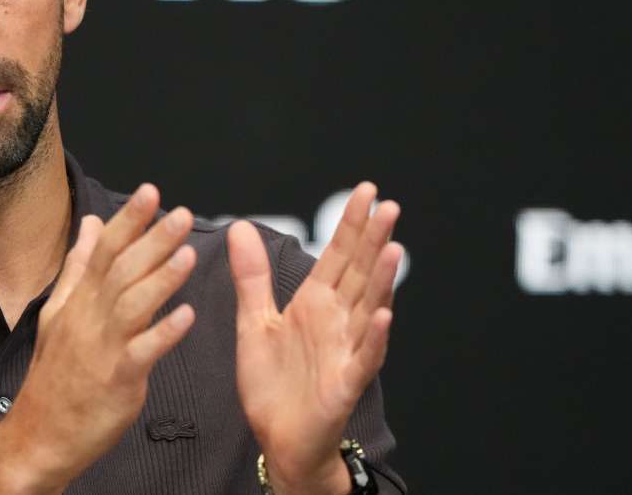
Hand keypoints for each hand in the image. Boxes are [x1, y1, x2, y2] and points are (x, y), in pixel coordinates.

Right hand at [0, 185, 197, 493]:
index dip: (128, 220)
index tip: (151, 192)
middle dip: (152, 240)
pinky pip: (142, 352)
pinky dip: (164, 333)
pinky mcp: (116, 380)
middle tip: (181, 214)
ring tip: (187, 254)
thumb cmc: (55, 376)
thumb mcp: (58, 314)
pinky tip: (187, 316)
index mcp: (79, 301)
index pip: (104, 250)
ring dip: (161, 278)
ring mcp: (101, 348)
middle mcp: (89, 318)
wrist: (40, 435)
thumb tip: (91, 225)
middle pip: (121, 270)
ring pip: (132, 305)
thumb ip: (79, 267)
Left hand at [229, 183, 400, 494]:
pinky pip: (363, 358)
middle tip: (388, 205)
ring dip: (381, 281)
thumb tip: (239, 227)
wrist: (278, 438)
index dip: (350, 224)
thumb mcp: (254, 321)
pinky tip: (382, 317)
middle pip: (358, 273)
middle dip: (372, 240)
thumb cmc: (273, 383)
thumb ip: (252, 276)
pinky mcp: (345, 383)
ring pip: (367, 308)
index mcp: (315, 303)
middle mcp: (336, 321)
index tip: (365, 191)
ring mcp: (344, 350)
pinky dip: (372, 338)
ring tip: (392, 248)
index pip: (337, 255)